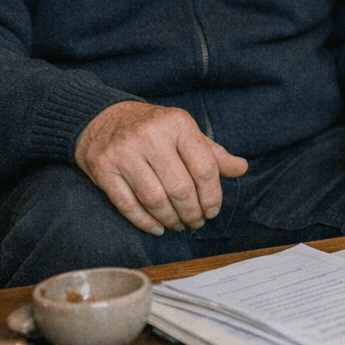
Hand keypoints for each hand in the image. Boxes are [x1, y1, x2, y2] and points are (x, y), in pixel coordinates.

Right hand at [75, 101, 248, 235]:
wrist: (103, 118)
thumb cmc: (154, 130)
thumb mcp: (185, 133)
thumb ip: (213, 153)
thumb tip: (242, 169)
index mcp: (178, 124)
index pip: (204, 168)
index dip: (212, 196)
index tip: (212, 211)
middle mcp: (151, 136)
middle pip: (180, 188)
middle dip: (192, 213)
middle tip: (196, 222)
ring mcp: (124, 152)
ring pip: (155, 200)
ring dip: (171, 219)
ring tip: (179, 225)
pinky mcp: (103, 169)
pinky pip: (128, 205)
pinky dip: (145, 222)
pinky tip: (158, 227)